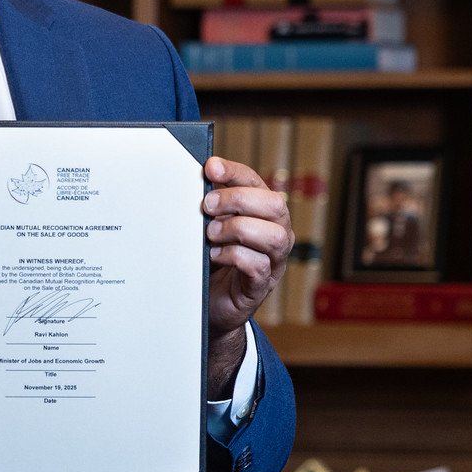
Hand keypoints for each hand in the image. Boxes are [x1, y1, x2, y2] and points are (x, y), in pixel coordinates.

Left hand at [202, 154, 293, 371]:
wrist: (210, 303)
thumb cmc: (212, 259)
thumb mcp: (209, 225)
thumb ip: (210, 205)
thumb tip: (195, 179)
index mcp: (262, 211)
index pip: (255, 181)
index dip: (234, 172)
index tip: (210, 167)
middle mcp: (275, 231)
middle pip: (274, 204)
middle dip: (237, 199)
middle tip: (206, 206)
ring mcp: (273, 259)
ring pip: (275, 236)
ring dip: (238, 229)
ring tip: (211, 234)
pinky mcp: (261, 284)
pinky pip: (258, 266)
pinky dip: (234, 256)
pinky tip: (215, 255)